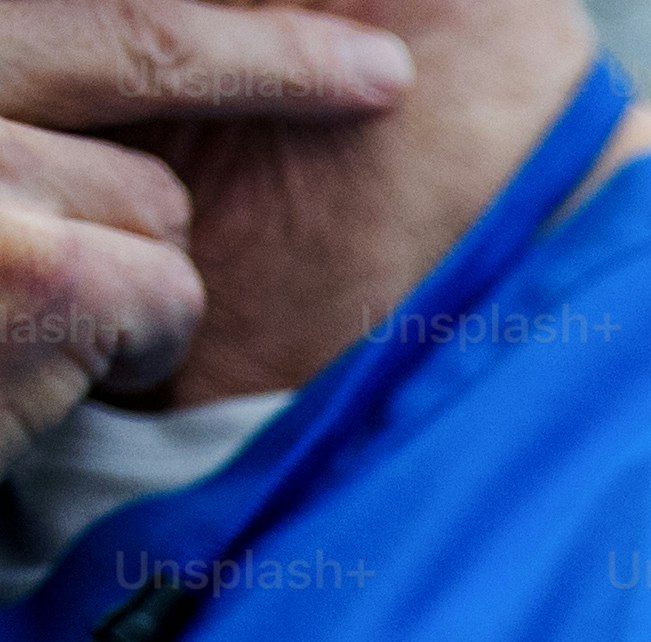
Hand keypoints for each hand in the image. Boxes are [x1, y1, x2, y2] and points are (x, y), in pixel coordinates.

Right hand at [0, 2, 409, 462]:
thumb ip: (27, 97)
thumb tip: (175, 77)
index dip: (216, 14)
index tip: (342, 20)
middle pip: (128, 37)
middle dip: (268, 64)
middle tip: (381, 76)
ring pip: (149, 197)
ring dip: (121, 264)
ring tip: (12, 311)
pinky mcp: (32, 268)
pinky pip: (164, 289)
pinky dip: (130, 342)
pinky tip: (39, 366)